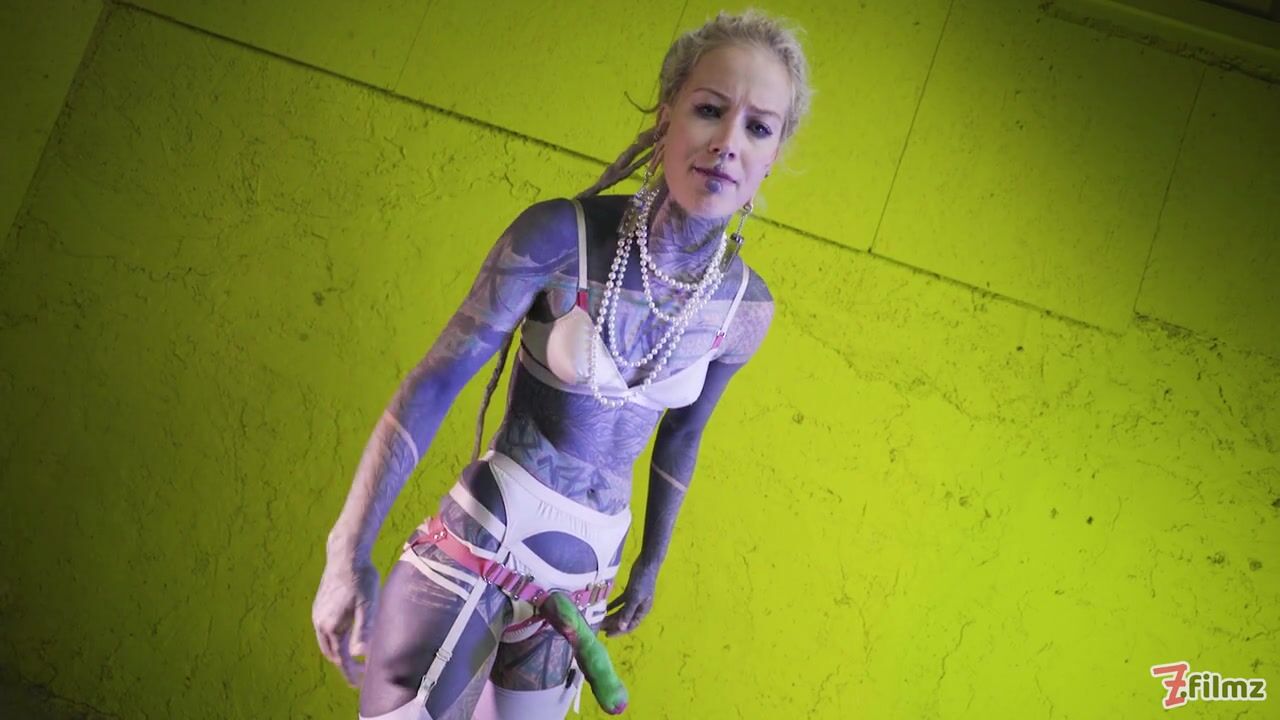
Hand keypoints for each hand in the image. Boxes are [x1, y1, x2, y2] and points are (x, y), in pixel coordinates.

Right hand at [312, 557, 379, 687]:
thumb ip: (363, 630)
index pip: (339, 657)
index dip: (349, 671)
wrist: (346, 555)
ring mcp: (317, 613)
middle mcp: (319, 622)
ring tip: (353, 658)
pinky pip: (325, 630)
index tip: (357, 683)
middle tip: (358, 673)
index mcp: (331, 626)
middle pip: (330, 652)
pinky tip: (346, 635)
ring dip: (338, 652)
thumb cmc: (361, 579)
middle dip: (343, 665)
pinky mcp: (319, 605)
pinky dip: (335, 639)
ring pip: (326, 641)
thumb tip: (360, 654)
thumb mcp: (368, 606)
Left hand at [601, 564, 657, 636]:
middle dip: (612, 624)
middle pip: (624, 619)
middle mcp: (639, 607)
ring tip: (600, 619)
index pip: (630, 625)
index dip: (619, 631)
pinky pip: (620, 602)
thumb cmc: (643, 581)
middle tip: (599, 627)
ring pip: (621, 611)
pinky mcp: (630, 591)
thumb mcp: (635, 597)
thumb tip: (621, 627)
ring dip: (612, 615)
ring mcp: (634, 599)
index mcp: (642, 611)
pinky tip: (604, 607)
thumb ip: (628, 612)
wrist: (647, 563)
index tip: (607, 635)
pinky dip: (613, 605)